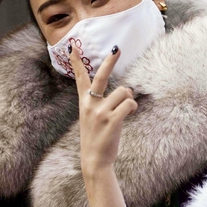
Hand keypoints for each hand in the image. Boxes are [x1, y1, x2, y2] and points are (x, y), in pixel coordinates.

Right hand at [72, 46, 135, 180]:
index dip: (76, 62)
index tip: (73, 46)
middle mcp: (90, 104)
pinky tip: (130, 114)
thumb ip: (99, 103)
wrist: (94, 159)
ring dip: (129, 99)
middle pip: (101, 76)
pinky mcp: (112, 120)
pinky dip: (133, 107)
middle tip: (117, 49)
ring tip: (125, 109)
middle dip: (110, 61)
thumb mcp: (92, 117)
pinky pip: (130, 104)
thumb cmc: (97, 137)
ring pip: (124, 92)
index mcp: (84, 102)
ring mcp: (100, 112)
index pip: (80, 78)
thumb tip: (124, 91)